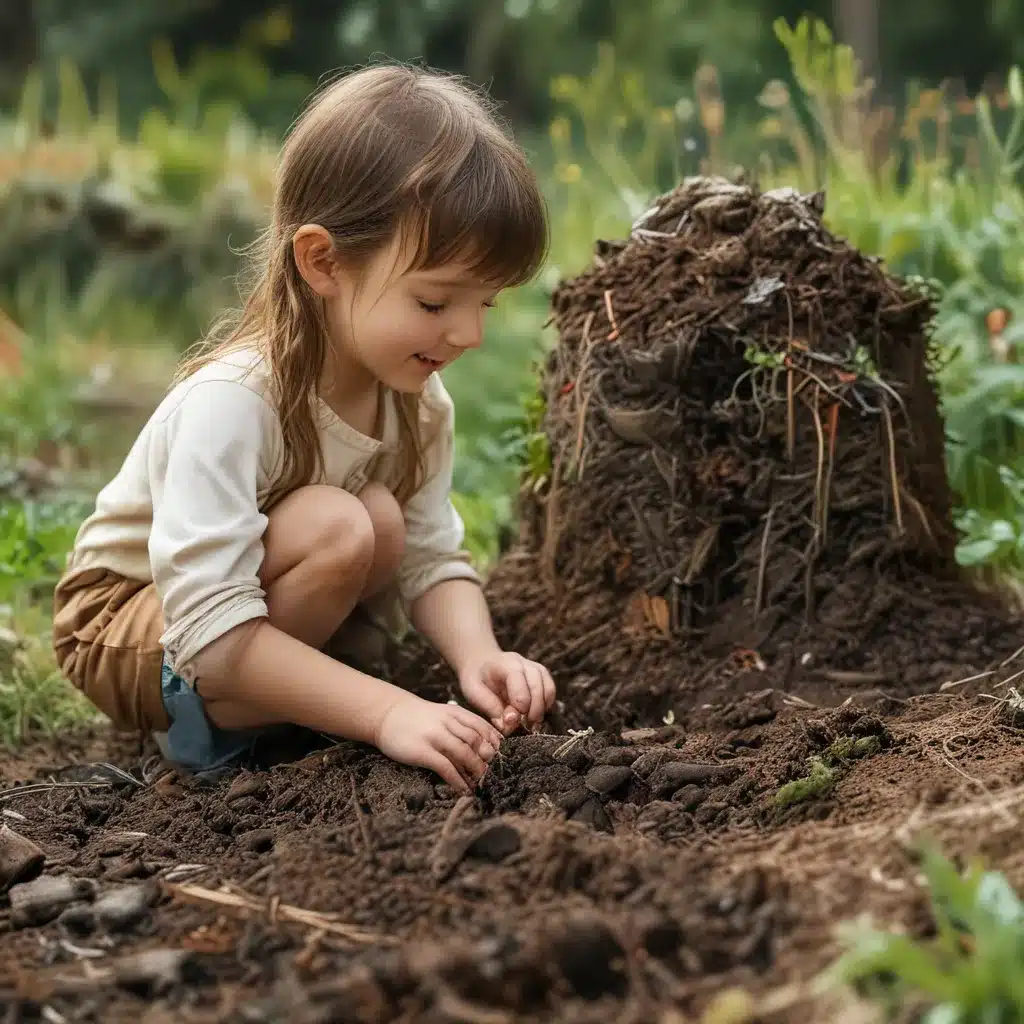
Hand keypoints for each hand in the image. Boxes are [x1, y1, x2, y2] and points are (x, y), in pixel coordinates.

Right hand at [375, 693, 502, 793]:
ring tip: (480, 783)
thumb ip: (462, 725)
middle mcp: (447, 723)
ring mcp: (434, 736)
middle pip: (476, 741)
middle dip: (486, 759)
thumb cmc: (419, 718)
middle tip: (492, 773)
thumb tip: (484, 746)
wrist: (388, 714)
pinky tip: (463, 789)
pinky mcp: (422, 751)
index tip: (500, 757)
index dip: (493, 743)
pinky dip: (458, 780)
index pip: (482, 727)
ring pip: (464, 754)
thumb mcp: (442, 714)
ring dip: (475, 770)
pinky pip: (446, 767)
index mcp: (455, 713)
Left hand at [458, 651, 555, 734]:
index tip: (510, 721)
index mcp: (506, 664)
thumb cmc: (476, 678)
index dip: (518, 707)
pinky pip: (551, 691)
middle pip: (538, 687)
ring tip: (530, 724)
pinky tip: (534, 716)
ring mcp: (536, 668)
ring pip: (548, 689)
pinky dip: (546, 706)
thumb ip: (491, 707)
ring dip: (541, 710)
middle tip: (524, 726)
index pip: (520, 684)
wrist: (481, 662)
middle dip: (532, 711)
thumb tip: (510, 723)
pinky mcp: (542, 676)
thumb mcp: (473, 692)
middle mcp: (525, 663)